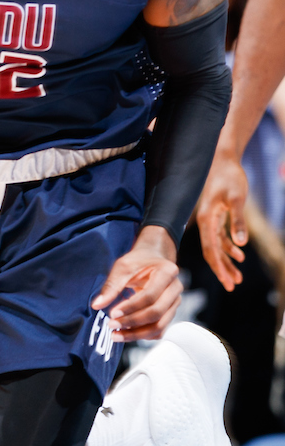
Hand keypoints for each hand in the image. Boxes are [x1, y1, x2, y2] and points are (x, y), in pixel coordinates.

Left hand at [92, 225, 182, 341]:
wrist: (153, 259)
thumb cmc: (138, 261)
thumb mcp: (123, 267)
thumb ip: (111, 286)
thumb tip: (97, 305)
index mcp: (167, 272)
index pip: (150, 295)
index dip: (131, 307)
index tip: (113, 313)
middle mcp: (175, 289)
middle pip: (157, 313)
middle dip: (132, 322)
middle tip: (112, 325)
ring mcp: (174, 303)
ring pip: (160, 326)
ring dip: (137, 334)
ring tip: (116, 335)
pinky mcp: (170, 313)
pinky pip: (159, 330)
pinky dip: (143, 335)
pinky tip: (126, 333)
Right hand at [196, 150, 247, 290]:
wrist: (223, 159)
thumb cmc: (229, 177)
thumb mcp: (236, 199)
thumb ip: (237, 221)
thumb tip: (240, 244)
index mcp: (206, 219)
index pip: (210, 249)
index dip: (218, 267)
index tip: (227, 283)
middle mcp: (205, 222)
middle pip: (211, 251)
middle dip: (222, 270)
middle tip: (232, 286)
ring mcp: (210, 219)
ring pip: (217, 246)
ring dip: (227, 262)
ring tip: (238, 278)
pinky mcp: (216, 215)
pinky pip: (221, 237)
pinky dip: (230, 248)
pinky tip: (240, 256)